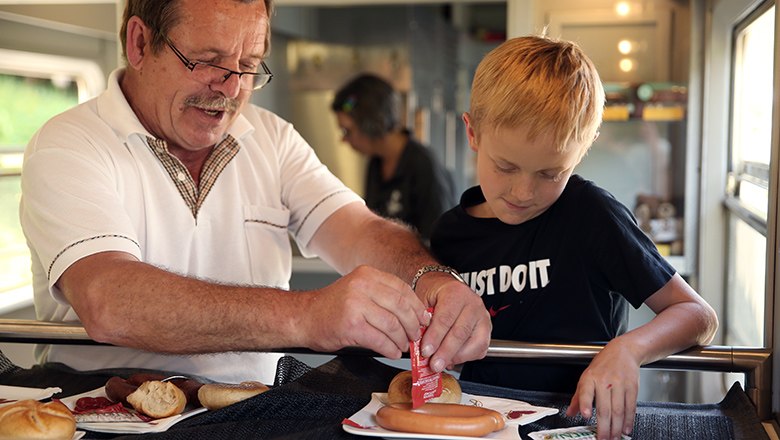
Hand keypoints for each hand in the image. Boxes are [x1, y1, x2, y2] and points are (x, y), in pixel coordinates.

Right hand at [302, 265, 428, 358]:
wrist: (303, 317)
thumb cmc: (331, 308)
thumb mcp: (358, 291)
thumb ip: (382, 297)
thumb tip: (413, 313)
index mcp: (366, 275)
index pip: (402, 289)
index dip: (416, 307)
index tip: (423, 319)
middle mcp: (362, 286)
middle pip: (401, 306)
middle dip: (412, 325)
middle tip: (415, 336)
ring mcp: (356, 305)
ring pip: (392, 324)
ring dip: (401, 339)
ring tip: (402, 346)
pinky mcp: (351, 325)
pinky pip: (380, 339)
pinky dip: (390, 348)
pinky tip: (391, 351)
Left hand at [416, 274, 490, 371]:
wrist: (446, 289)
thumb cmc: (434, 295)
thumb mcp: (423, 299)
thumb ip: (422, 320)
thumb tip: (417, 343)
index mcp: (456, 293)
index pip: (445, 318)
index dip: (435, 337)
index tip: (425, 351)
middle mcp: (473, 304)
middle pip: (461, 333)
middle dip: (445, 352)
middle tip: (434, 365)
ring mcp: (482, 317)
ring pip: (474, 343)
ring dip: (456, 357)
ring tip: (441, 364)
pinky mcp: (486, 330)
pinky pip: (480, 349)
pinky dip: (465, 358)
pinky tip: (451, 359)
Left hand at [566, 341, 638, 439]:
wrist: (623, 351)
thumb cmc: (603, 365)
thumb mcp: (586, 377)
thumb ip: (578, 397)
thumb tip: (569, 413)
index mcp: (590, 378)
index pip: (586, 392)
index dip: (586, 404)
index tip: (586, 415)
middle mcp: (604, 381)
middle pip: (605, 408)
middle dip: (604, 427)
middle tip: (602, 439)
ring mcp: (619, 384)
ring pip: (618, 410)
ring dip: (616, 428)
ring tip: (613, 438)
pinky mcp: (632, 387)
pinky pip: (630, 407)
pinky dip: (628, 421)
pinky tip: (625, 429)